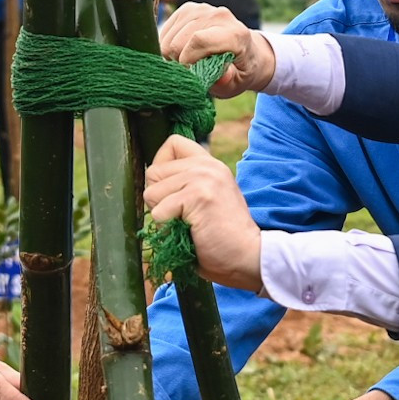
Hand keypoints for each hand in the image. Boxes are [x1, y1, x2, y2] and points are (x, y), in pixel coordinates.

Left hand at [143, 137, 263, 291]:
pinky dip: (167, 228)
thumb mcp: (207, 198)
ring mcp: (203, 178)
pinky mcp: (197, 196)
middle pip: (154, 171)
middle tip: (182, 216)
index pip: (172, 143)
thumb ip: (186, 183)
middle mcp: (206, 165)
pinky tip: (190, 231)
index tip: (171, 190)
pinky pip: (159, 211)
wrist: (247, 256)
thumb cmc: (222, 237)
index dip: (161, 166)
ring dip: (162, 215)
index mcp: (209, 164)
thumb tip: (151, 180)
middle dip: (158, 198)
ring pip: (151, 193)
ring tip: (187, 224)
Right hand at [158, 2, 274, 96]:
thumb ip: (228, 82)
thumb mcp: (238, 83)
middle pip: (178, 42)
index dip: (187, 61)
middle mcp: (219, 16)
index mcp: (236, 34)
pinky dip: (168, 45)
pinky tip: (183, 50)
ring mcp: (202, 9)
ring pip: (168, 38)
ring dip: (172, 55)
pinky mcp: (188, 8)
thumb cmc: (240, 71)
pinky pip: (165, 32)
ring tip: (189, 61)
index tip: (190, 74)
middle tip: (190, 70)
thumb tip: (221, 78)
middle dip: (178, 62)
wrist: (245, 50)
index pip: (198, 41)